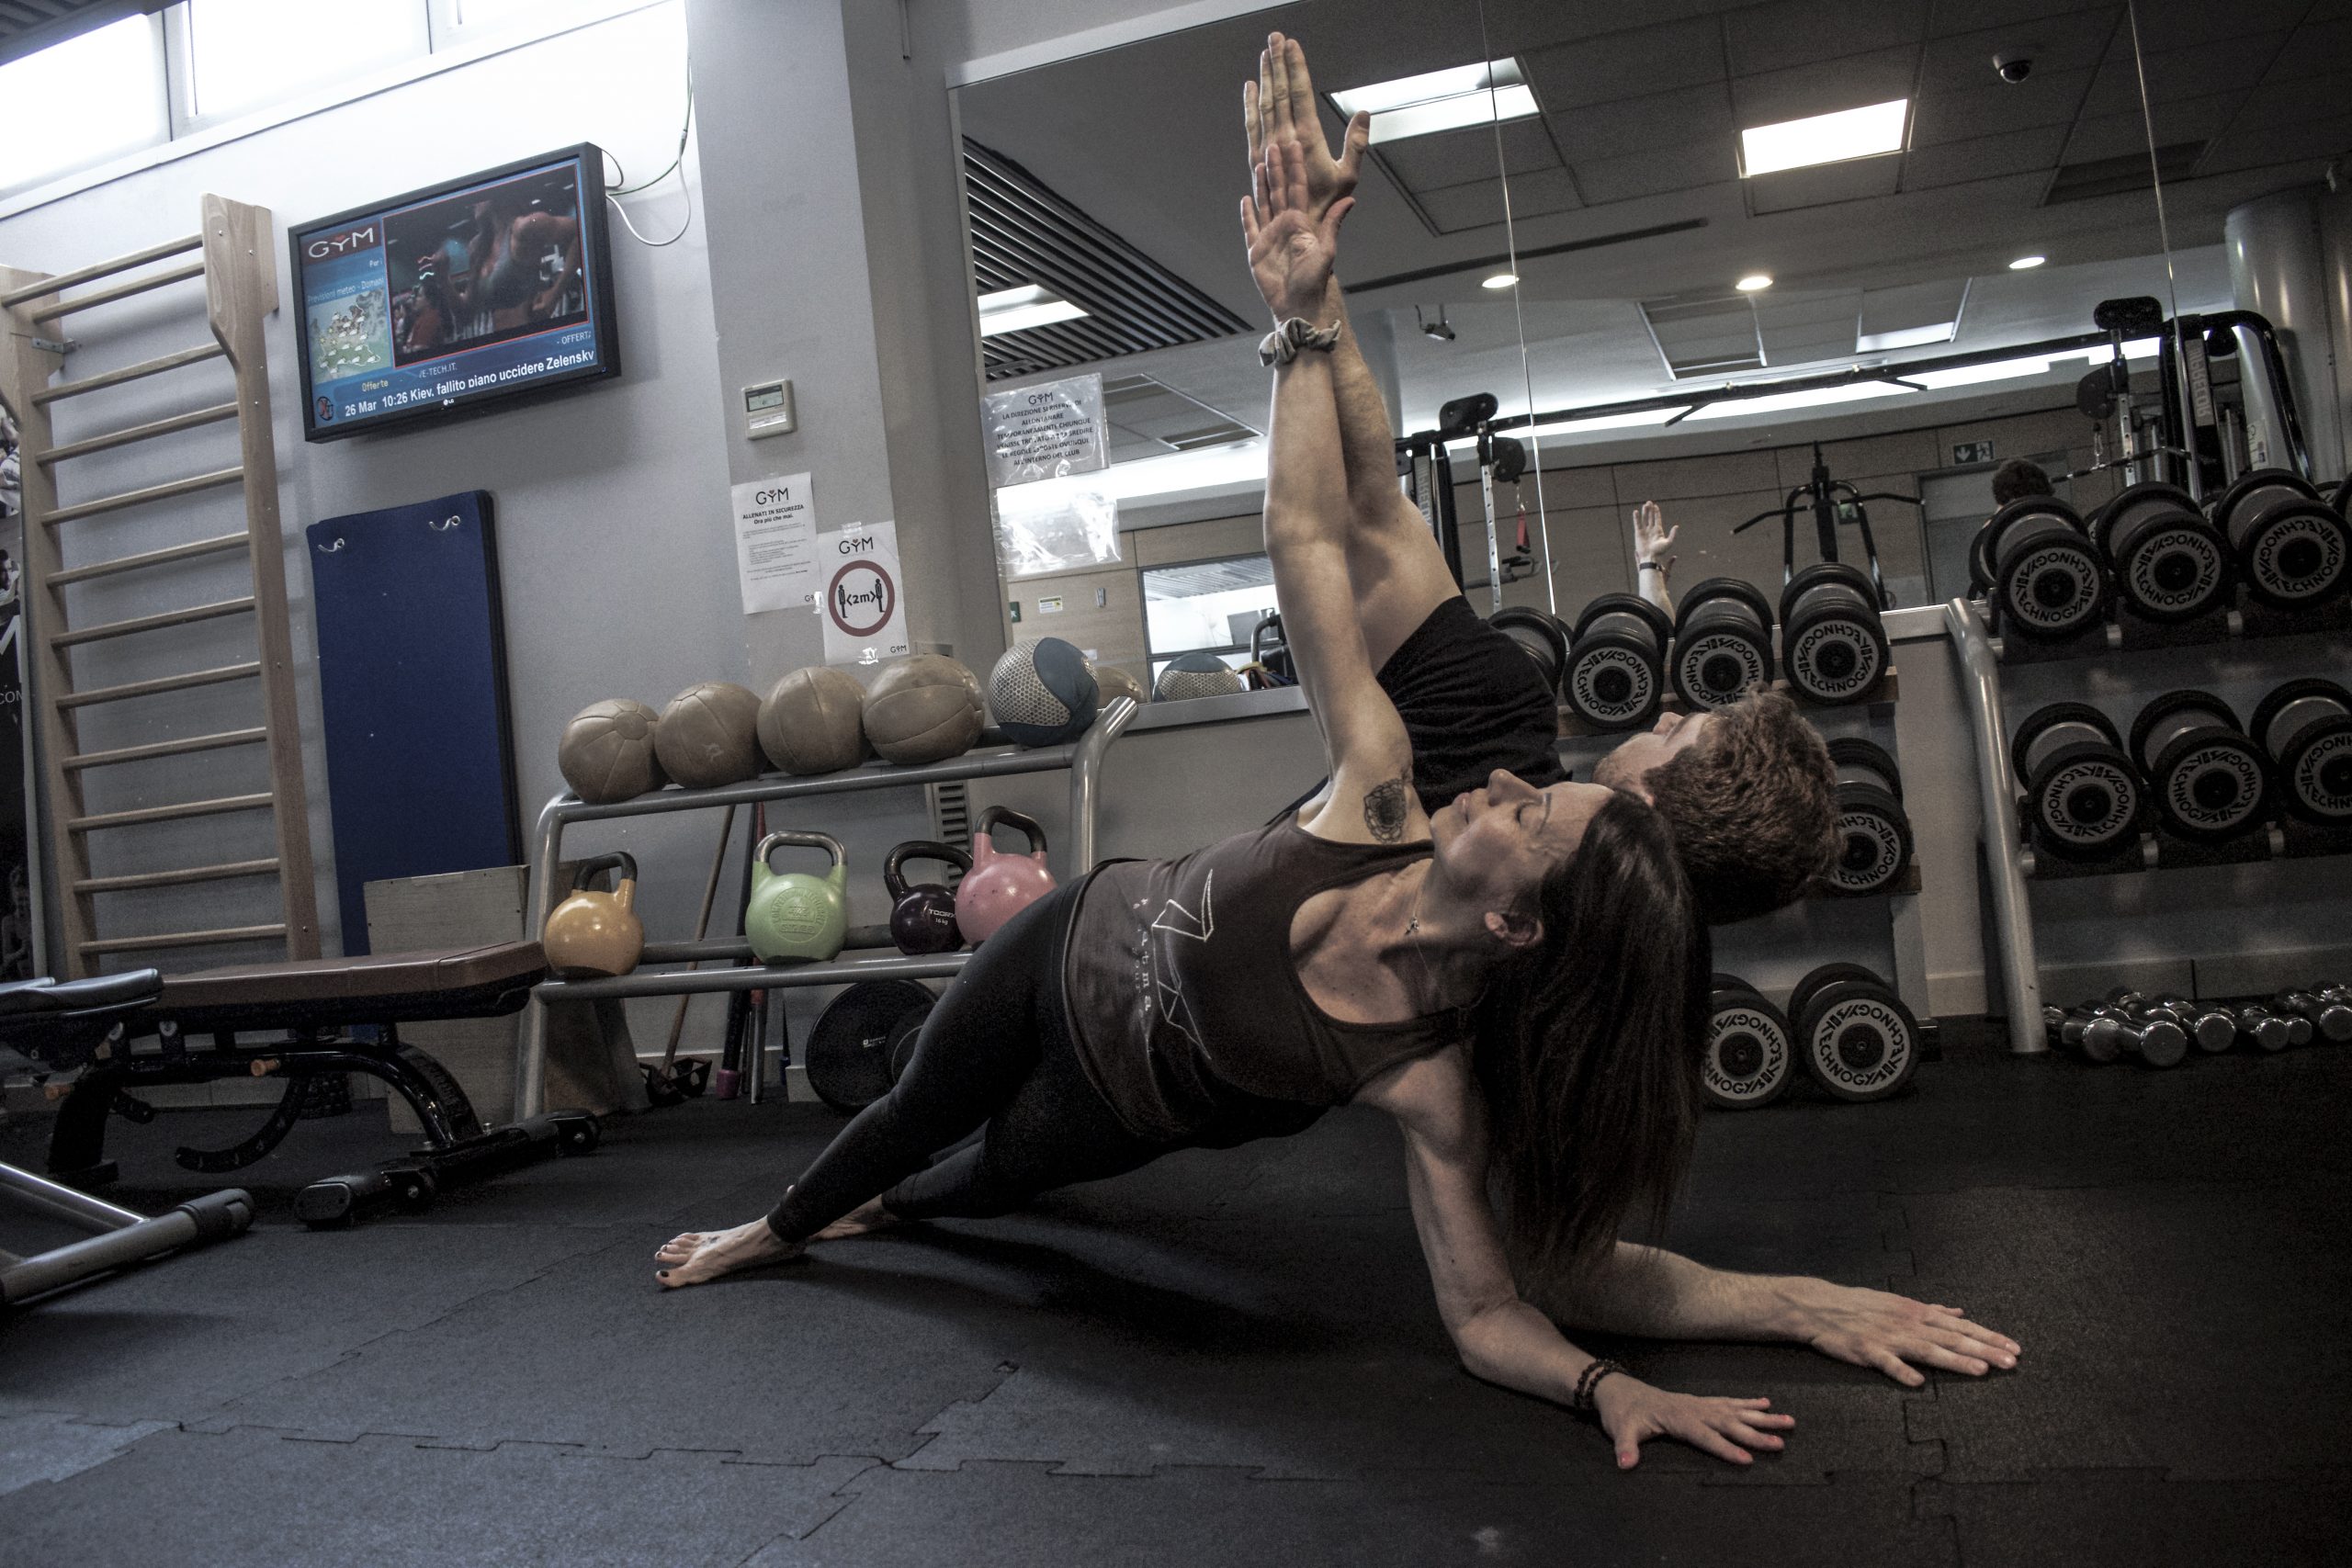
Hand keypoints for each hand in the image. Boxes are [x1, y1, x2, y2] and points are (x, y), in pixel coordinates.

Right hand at [1241, 139, 1352, 324]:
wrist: (1297, 304)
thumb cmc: (1314, 280)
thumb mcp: (1327, 250)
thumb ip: (1333, 223)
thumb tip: (1350, 199)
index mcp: (1300, 222)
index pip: (1297, 188)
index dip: (1295, 167)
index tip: (1293, 146)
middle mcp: (1284, 225)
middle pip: (1278, 190)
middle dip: (1275, 168)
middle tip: (1273, 144)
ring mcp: (1269, 236)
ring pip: (1264, 203)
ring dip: (1261, 184)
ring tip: (1258, 163)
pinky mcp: (1256, 250)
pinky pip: (1250, 227)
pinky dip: (1246, 214)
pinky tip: (1245, 200)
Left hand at [1245, 31, 1369, 226]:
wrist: (1296, 231)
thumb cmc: (1327, 205)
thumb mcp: (1349, 176)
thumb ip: (1356, 144)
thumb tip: (1365, 113)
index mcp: (1306, 139)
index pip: (1298, 93)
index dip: (1294, 66)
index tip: (1292, 45)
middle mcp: (1283, 140)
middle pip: (1278, 92)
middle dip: (1277, 63)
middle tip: (1275, 37)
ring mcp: (1267, 148)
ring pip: (1264, 104)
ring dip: (1264, 77)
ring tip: (1265, 54)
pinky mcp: (1257, 159)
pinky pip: (1251, 125)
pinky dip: (1250, 104)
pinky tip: (1250, 87)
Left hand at [1592, 1375, 1793, 1468]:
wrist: (1620, 1390)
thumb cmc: (1622, 1414)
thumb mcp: (1620, 1430)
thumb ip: (1625, 1447)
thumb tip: (1625, 1464)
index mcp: (1679, 1419)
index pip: (1706, 1436)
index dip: (1726, 1449)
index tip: (1748, 1460)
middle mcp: (1695, 1409)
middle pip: (1730, 1423)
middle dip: (1756, 1434)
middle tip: (1782, 1442)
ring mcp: (1700, 1403)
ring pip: (1736, 1410)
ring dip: (1763, 1416)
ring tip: (1789, 1420)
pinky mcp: (1700, 1401)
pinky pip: (1729, 1401)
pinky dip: (1748, 1402)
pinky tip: (1765, 1403)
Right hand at [1631, 500, 1677, 570]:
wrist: (1650, 557)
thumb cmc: (1660, 552)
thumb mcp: (1669, 542)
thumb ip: (1673, 534)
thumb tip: (1676, 526)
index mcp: (1658, 531)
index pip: (1657, 519)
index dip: (1656, 512)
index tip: (1655, 506)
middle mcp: (1651, 530)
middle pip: (1650, 517)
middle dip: (1650, 510)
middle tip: (1649, 502)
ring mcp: (1644, 531)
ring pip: (1644, 519)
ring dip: (1644, 512)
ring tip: (1645, 505)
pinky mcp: (1638, 533)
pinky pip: (1637, 524)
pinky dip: (1636, 518)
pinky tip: (1636, 512)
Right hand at [1785, 1279, 2019, 1386]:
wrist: (1819, 1305)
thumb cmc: (1860, 1304)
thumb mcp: (1897, 1301)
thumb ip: (1930, 1310)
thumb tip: (1958, 1310)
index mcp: (1917, 1312)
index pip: (1960, 1325)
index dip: (1988, 1336)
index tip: (2015, 1347)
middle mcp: (1907, 1323)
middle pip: (1951, 1337)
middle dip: (1983, 1349)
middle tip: (2011, 1362)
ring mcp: (1887, 1337)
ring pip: (1927, 1350)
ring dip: (1955, 1359)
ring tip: (1981, 1370)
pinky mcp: (1866, 1350)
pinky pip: (1886, 1363)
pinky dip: (1902, 1371)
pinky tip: (1919, 1383)